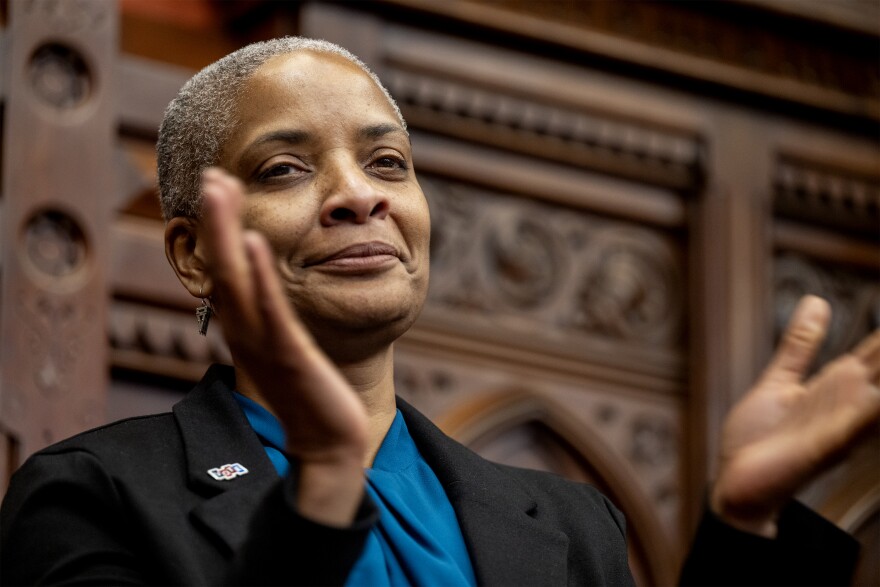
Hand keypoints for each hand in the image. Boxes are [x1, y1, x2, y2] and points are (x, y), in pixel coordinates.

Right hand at [200, 167, 368, 525]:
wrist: (328, 442)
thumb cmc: (311, 394)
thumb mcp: (288, 347)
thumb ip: (275, 318)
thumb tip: (271, 289)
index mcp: (248, 326)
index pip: (227, 269)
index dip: (220, 228)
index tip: (219, 184)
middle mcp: (247, 330)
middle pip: (222, 266)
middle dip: (215, 220)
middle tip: (210, 173)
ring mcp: (264, 342)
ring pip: (236, 280)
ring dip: (226, 233)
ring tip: (219, 189)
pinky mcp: (289, 355)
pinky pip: (270, 311)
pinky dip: (259, 276)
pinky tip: (253, 241)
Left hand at [711, 295, 879, 536]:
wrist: (735, 484)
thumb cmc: (760, 437)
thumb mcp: (781, 380)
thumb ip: (800, 345)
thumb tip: (818, 301)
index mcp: (839, 385)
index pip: (879, 351)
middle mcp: (849, 403)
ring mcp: (840, 425)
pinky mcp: (824, 446)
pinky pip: (856, 425)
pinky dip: (871, 409)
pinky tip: (874, 392)